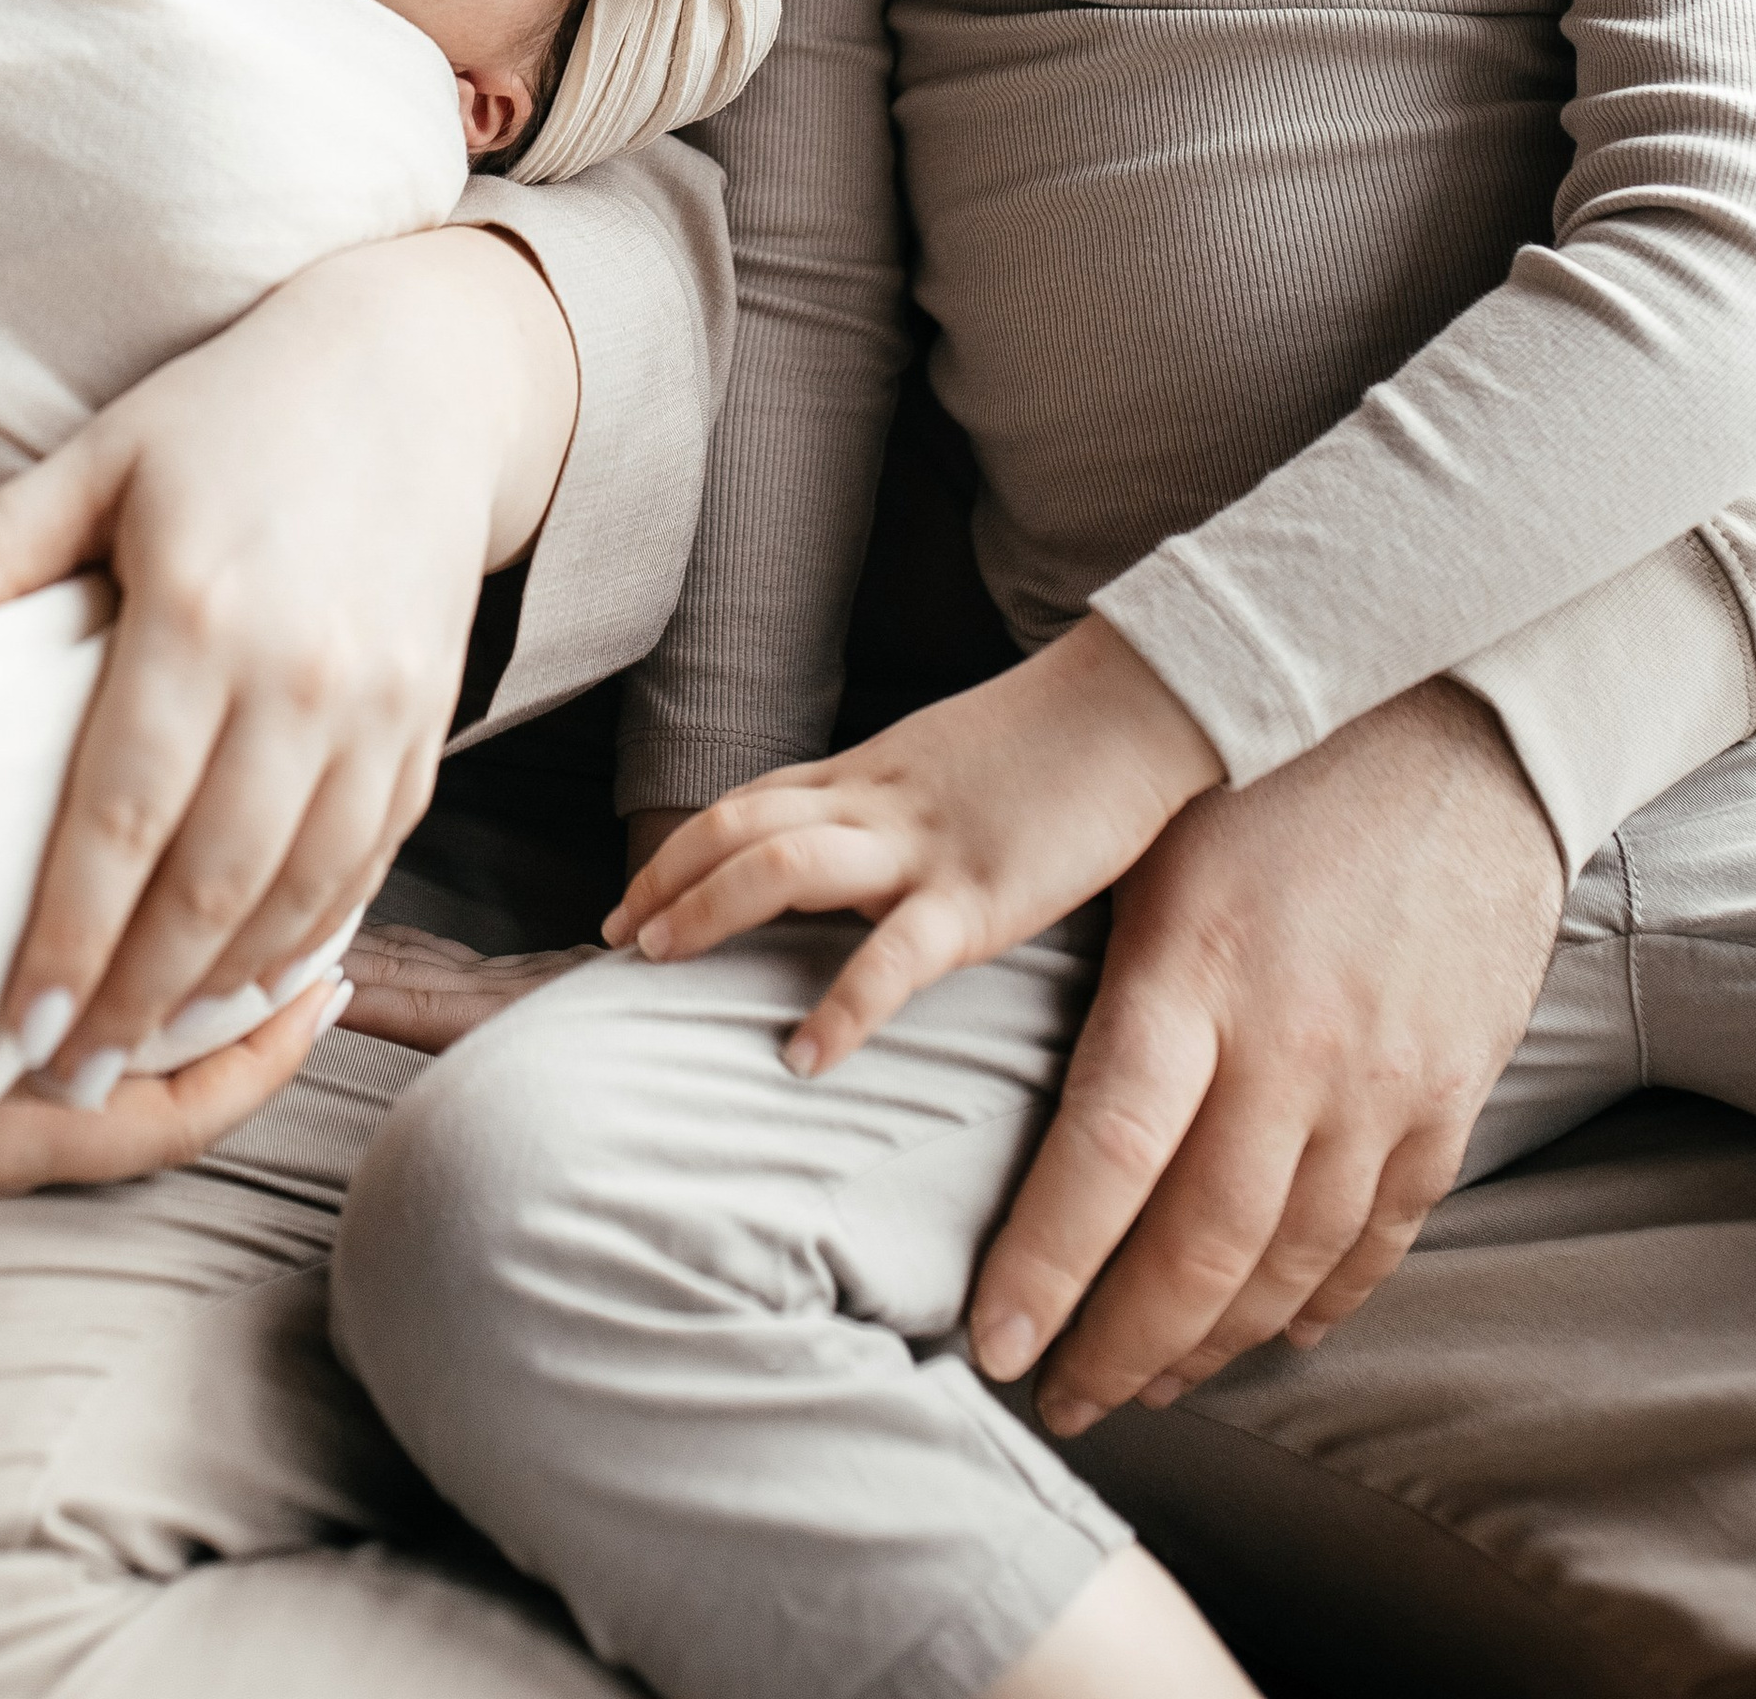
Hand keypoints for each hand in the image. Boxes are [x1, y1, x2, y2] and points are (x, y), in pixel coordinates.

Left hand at [0, 228, 580, 1092]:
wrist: (416, 371)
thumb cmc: (230, 412)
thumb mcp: (95, 460)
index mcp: (193, 613)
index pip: (117, 822)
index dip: (65, 942)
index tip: (14, 1034)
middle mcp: (296, 676)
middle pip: (208, 889)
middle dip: (133, 1003)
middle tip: (70, 1081)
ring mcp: (378, 706)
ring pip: (297, 895)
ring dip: (221, 989)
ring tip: (147, 1048)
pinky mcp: (431, 717)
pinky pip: (371, 858)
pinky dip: (313, 933)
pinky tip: (256, 976)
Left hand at [605, 618, 1223, 1078]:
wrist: (1141, 700)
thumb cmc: (1058, 741)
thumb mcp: (953, 770)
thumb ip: (899, 814)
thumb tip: (860, 873)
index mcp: (872, 773)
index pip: (748, 804)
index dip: (678, 850)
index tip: (628, 901)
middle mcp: (877, 800)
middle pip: (740, 826)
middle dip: (666, 879)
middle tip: (614, 940)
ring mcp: (923, 843)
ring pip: (784, 862)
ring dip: (708, 910)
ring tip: (657, 962)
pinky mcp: (981, 893)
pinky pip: (894, 954)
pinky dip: (842, 1006)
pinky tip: (803, 1055)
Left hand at [967, 677, 1564, 1433]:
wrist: (1459, 726)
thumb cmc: (1272, 773)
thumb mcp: (1156, 847)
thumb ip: (1096, 971)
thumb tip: (986, 1074)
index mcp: (1194, 972)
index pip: (1105, 1156)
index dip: (1047, 1266)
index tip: (993, 1343)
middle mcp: (1291, 1043)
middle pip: (1198, 1243)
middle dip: (1120, 1343)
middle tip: (1058, 1394)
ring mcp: (1383, 1079)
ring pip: (1291, 1261)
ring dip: (1213, 1342)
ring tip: (1150, 1381)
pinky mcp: (1452, 1091)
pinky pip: (1387, 1232)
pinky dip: (1328, 1298)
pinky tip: (1277, 1332)